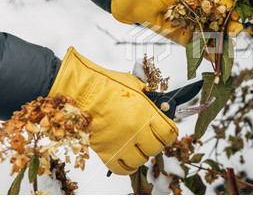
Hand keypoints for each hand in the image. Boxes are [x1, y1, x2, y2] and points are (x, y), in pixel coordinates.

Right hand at [48, 47, 177, 174]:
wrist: (79, 91)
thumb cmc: (103, 84)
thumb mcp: (133, 85)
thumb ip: (147, 97)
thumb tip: (156, 104)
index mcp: (145, 113)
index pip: (168, 133)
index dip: (170, 134)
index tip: (168, 133)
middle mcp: (135, 130)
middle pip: (156, 148)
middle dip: (156, 144)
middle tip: (152, 139)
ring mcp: (121, 143)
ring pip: (140, 161)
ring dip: (142, 155)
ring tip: (138, 147)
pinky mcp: (105, 152)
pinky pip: (121, 169)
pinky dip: (127, 167)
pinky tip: (127, 158)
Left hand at [111, 0, 242, 46]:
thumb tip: (233, 9)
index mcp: (207, 2)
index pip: (226, 11)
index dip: (233, 17)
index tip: (235, 20)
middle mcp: (203, 17)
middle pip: (222, 27)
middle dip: (230, 32)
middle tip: (233, 33)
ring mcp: (195, 29)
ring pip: (213, 40)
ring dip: (222, 46)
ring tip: (228, 48)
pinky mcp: (185, 40)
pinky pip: (200, 50)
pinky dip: (208, 55)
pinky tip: (217, 58)